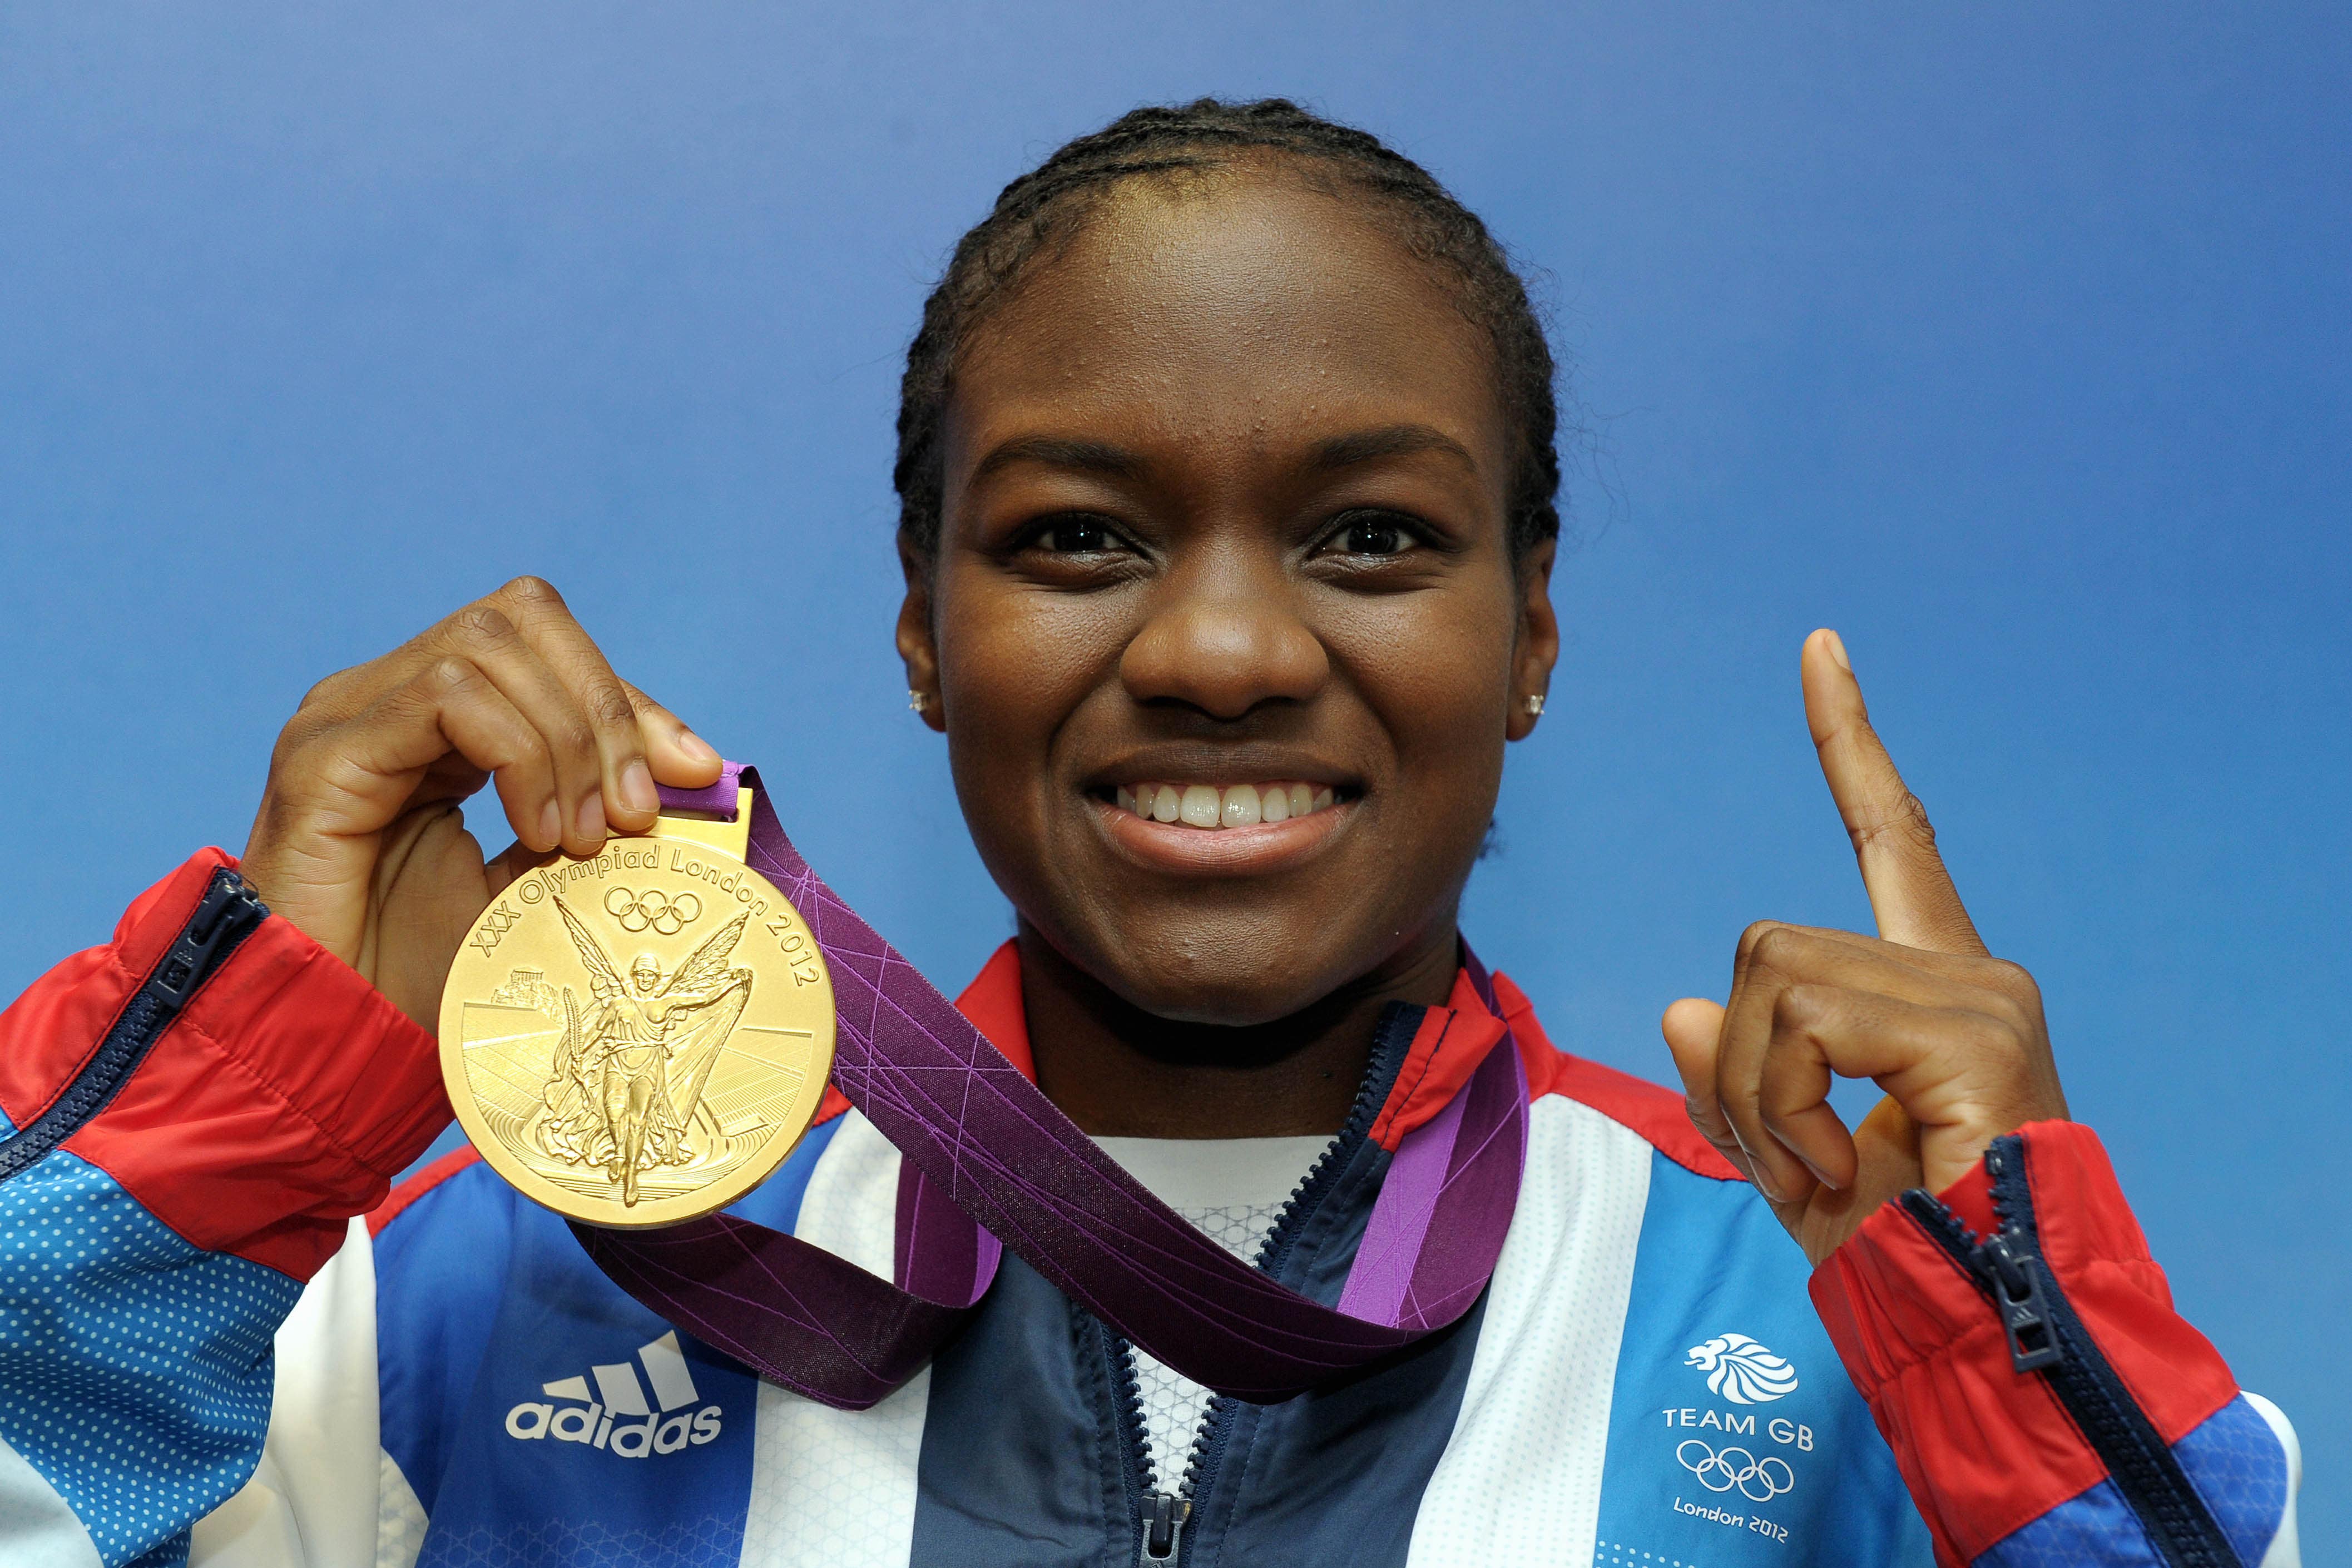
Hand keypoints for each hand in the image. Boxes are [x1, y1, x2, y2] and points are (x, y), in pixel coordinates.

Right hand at [239, 577, 723, 1030]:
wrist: (334, 1039)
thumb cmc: (423, 974)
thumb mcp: (538, 886)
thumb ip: (599, 821)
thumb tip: (696, 779)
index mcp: (436, 721)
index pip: (547, 649)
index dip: (629, 703)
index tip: (694, 775)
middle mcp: (387, 697)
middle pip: (523, 617)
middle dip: (606, 709)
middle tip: (633, 814)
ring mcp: (348, 713)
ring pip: (488, 646)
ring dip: (565, 740)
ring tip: (579, 837)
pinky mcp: (324, 750)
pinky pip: (445, 697)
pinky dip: (517, 754)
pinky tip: (536, 831)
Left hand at [1661, 630, 2067, 1263]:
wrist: (1987, 1332)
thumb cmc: (1906, 1258)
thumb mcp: (1791, 1163)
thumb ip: (1738, 1087)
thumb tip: (1685, 1008)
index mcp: (1931, 988)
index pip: (1891, 837)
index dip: (1849, 744)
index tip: (1820, 650)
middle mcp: (1969, 971)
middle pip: (1767, 946)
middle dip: (1747, 1066)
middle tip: (1801, 1160)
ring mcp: (1980, 995)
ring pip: (1770, 978)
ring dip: (1763, 1096)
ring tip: (1828, 1169)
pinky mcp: (1975, 1029)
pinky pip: (1802, 1022)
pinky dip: (1788, 1107)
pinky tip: (1846, 1167)